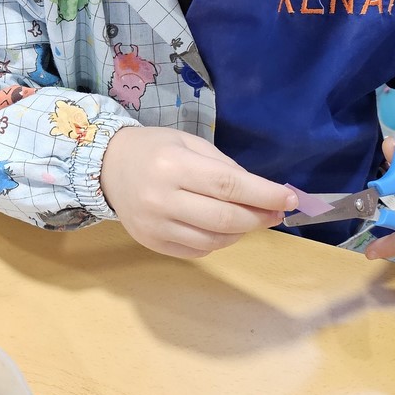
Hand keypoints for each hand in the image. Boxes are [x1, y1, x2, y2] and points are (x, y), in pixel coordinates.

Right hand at [100, 126, 296, 257]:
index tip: (289, 199)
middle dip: (259, 217)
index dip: (264, 195)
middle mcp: (162, 198)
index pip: (228, 186)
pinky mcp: (151, 243)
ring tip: (250, 220)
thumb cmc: (153, 149)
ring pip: (214, 241)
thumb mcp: (188, 143)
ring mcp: (155, 225)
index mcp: (173, 165)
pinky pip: (197, 251)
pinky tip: (223, 229)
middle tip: (277, 212)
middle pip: (225, 218)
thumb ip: (224, 167)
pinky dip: (218, 242)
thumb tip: (263, 193)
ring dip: (241, 233)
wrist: (106, 167)